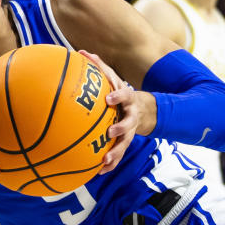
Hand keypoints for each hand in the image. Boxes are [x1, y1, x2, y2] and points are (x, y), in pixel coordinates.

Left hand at [79, 51, 154, 174]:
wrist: (143, 109)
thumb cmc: (119, 92)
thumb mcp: (112, 78)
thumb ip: (99, 67)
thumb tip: (81, 52)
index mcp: (127, 99)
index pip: (125, 94)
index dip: (119, 96)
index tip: (109, 98)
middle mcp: (131, 115)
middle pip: (129, 123)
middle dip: (121, 128)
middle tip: (111, 132)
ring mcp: (131, 131)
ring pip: (125, 143)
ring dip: (116, 152)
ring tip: (104, 161)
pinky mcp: (126, 142)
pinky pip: (118, 154)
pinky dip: (110, 164)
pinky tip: (97, 172)